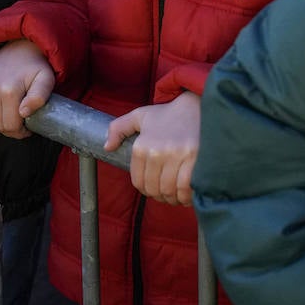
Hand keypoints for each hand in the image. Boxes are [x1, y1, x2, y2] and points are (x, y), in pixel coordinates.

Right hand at [0, 39, 54, 138]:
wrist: (21, 46)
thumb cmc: (36, 65)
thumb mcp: (46, 79)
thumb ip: (39, 96)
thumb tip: (23, 112)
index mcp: (9, 90)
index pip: (10, 126)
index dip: (21, 131)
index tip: (27, 127)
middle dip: (11, 129)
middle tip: (20, 123)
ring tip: (10, 115)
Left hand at [105, 91, 199, 205]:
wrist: (197, 105)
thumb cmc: (168, 114)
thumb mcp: (140, 116)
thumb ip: (119, 128)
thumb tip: (107, 147)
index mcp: (141, 146)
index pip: (138, 181)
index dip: (145, 189)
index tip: (153, 189)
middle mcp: (156, 152)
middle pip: (154, 189)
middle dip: (159, 196)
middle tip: (166, 194)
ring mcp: (176, 156)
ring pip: (169, 191)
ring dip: (172, 198)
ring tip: (176, 196)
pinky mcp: (195, 159)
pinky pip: (186, 188)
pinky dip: (186, 196)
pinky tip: (187, 195)